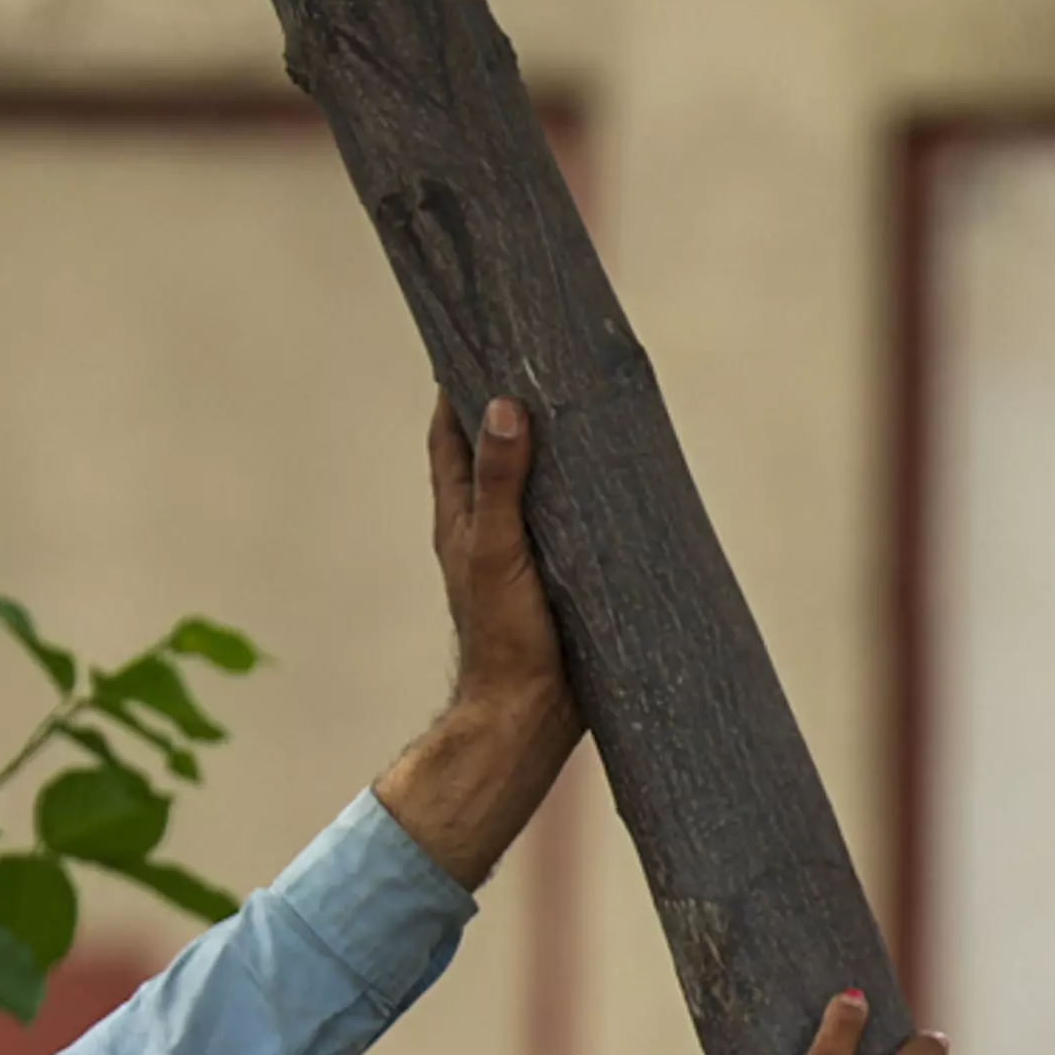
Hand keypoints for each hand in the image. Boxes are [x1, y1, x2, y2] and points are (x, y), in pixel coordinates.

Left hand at [372, 394, 585, 888]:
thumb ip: (500, 482)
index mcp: (459, 516)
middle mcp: (485, 529)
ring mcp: (519, 554)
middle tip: (536, 357)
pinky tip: (605, 479)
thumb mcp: (496, 550)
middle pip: (490, 450)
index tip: (475, 336)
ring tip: (577, 402)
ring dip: (547, 448)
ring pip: (529, 484)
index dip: (456, 384)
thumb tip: (502, 407)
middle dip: (506, 404)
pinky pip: (563, 519)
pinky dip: (575, 492)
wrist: (529, 718)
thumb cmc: (503, 637)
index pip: (449, 432)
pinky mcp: (554, 578)